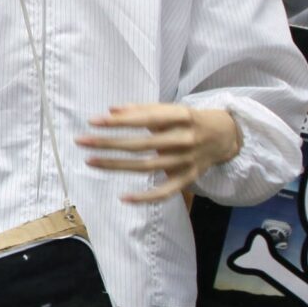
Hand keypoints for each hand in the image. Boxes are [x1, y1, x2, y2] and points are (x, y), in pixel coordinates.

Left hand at [77, 104, 243, 204]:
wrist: (225, 135)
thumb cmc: (189, 120)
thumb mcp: (170, 109)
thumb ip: (142, 109)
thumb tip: (110, 110)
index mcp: (181, 116)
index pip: (145, 119)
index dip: (119, 121)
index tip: (93, 121)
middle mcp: (185, 139)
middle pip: (141, 144)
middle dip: (108, 143)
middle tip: (81, 141)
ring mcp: (187, 161)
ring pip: (147, 167)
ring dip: (116, 165)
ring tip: (90, 161)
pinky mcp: (188, 178)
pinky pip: (165, 192)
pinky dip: (145, 197)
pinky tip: (123, 197)